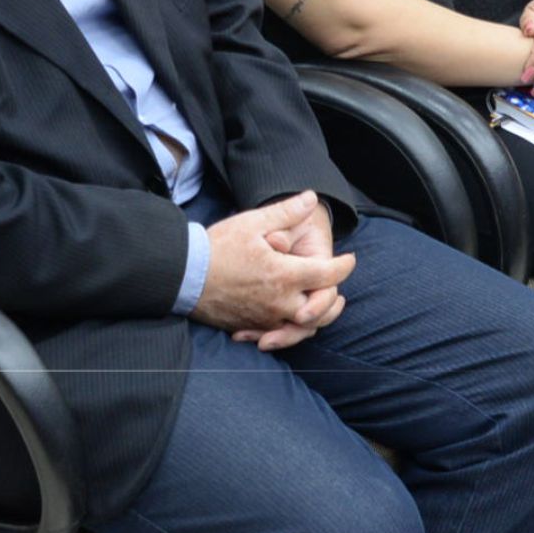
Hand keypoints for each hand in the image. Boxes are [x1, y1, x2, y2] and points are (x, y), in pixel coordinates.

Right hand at [196, 193, 353, 348]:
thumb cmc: (218, 247)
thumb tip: (311, 198)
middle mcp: (278, 303)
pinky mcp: (250, 327)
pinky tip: (289, 320)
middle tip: (338, 288)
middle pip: (320, 310)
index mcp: (284, 275)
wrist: (184, 276)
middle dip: (333, 299)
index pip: (328, 276)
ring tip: (320, 308)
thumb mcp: (252, 223)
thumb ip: (286, 212)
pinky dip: (289, 330)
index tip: (349, 259)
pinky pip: (277, 334)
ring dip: (315, 319)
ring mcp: (264, 319)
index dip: (344, 266)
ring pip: (300, 328)